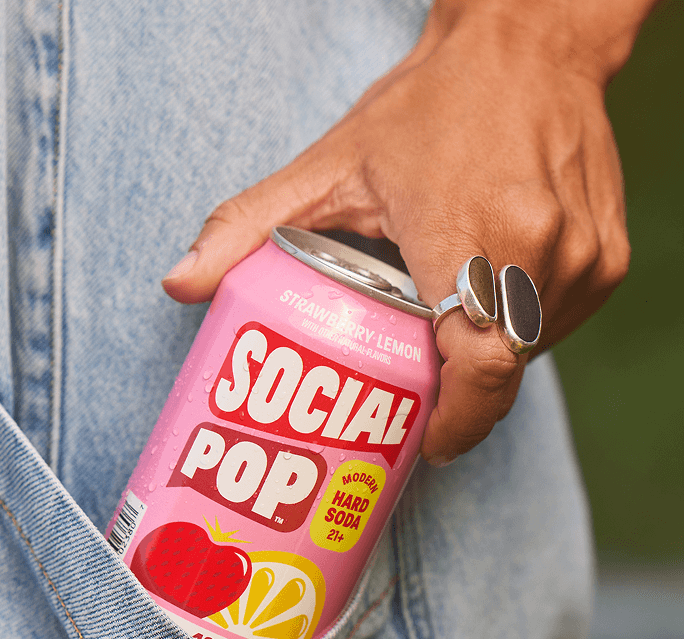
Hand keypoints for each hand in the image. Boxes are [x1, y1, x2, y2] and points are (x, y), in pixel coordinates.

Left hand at [162, 0, 652, 465]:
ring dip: (483, 356)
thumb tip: (179, 282)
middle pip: (496, 368)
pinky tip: (482, 298)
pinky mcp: (608, 259)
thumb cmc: (431, 104)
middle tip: (414, 394)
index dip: (453, 424)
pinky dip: (517, 327)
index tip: (424, 443)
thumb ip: (247, 226)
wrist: (532, 46)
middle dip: (456, 393)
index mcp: (474, 235)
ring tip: (441, 337)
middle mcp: (543, 252)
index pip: (477, 368)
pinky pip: (557, 323)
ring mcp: (585, 258)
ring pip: (528, 349)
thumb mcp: (330, 167)